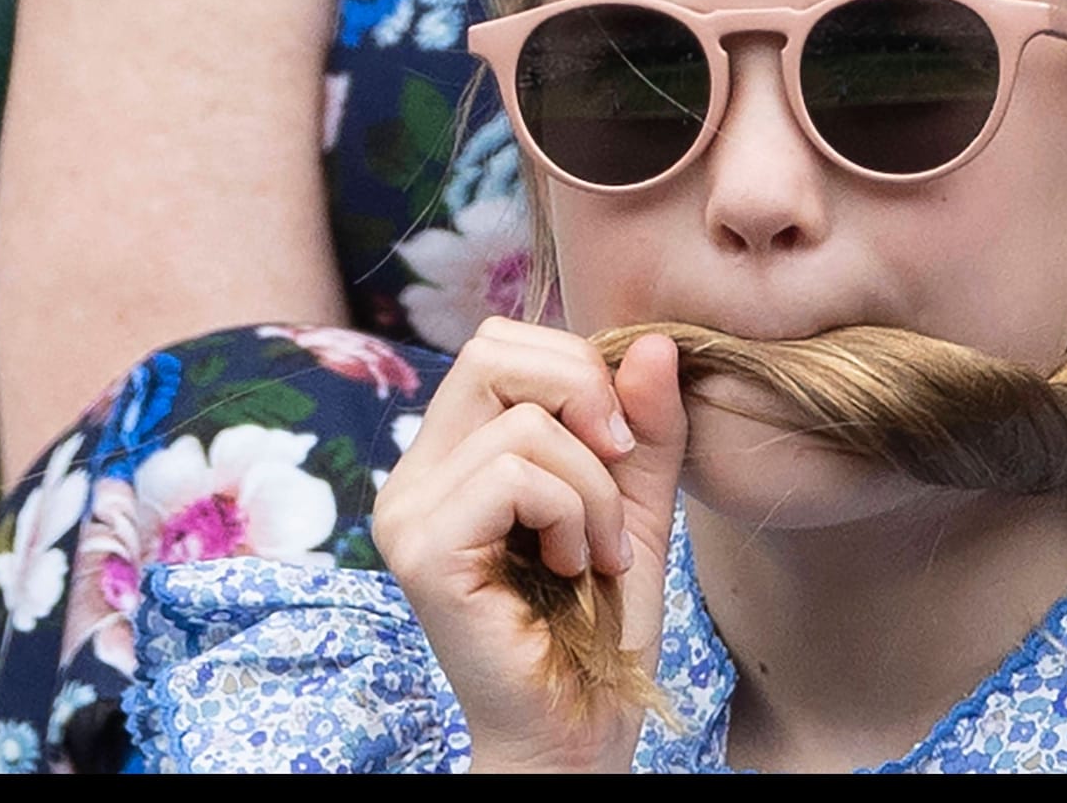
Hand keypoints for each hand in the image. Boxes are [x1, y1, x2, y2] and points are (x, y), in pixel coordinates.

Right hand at [372, 317, 686, 772]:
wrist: (582, 726)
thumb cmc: (600, 621)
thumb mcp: (637, 500)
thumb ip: (644, 424)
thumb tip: (657, 341)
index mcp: (453, 453)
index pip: (500, 343)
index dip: (577, 368)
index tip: (622, 440)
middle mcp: (415, 474)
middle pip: (492, 350)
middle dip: (583, 393)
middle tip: (618, 467)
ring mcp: (409, 512)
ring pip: (522, 422)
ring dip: (593, 486)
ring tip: (596, 552)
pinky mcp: (424, 551)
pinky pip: (515, 475)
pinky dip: (571, 513)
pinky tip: (573, 568)